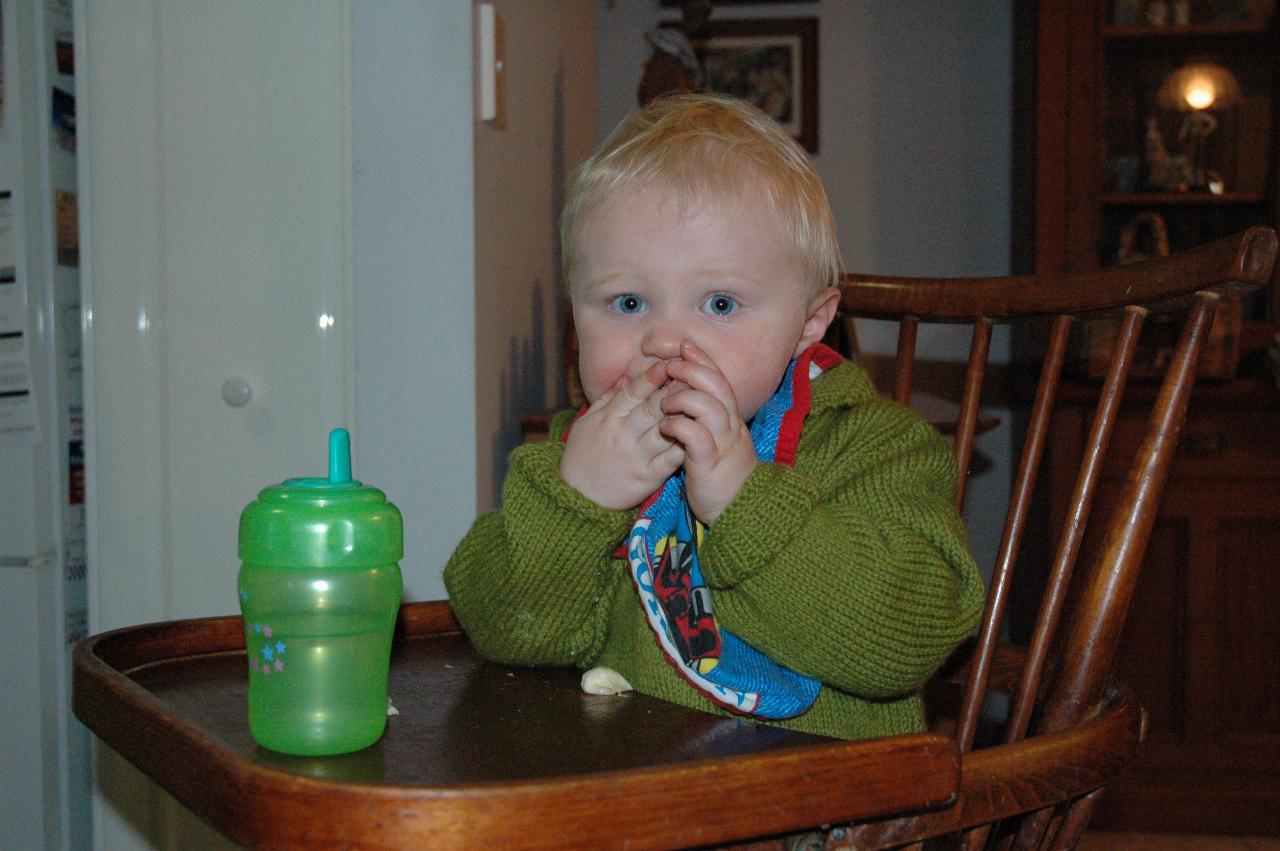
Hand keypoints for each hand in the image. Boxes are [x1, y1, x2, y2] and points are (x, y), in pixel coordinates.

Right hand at [560, 359, 685, 509]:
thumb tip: (625, 378)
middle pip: (652, 407)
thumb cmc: (581, 458)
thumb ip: (606, 400)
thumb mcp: (586, 424)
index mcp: (608, 418)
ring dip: (684, 414)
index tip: (668, 362)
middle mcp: (623, 434)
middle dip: (673, 389)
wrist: (576, 498)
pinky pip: (669, 459)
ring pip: (665, 430)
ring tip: (701, 400)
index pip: (632, 392)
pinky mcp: (647, 477)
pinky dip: (685, 446)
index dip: (651, 376)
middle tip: (692, 374)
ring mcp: (636, 456)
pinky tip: (700, 435)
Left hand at [659, 343, 756, 525]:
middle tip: (670, 365)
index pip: (719, 381)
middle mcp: (730, 427)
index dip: (703, 361)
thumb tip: (684, 399)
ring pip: (709, 407)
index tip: (685, 346)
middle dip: (692, 370)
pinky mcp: (710, 464)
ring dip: (684, 398)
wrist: (741, 511)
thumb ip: (705, 422)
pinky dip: (679, 426)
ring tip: (664, 402)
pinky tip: (666, 426)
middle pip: (717, 387)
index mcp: (731, 420)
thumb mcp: (717, 443)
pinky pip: (697, 437)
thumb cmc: (722, 477)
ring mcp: (723, 444)